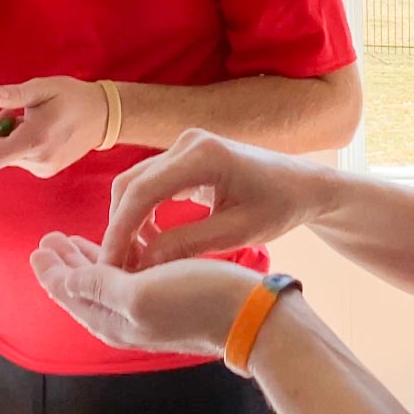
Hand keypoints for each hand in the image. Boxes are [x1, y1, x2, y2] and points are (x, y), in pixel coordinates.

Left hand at [0, 77, 109, 177]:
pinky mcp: (46, 170)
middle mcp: (37, 160)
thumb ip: (16, 94)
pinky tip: (39, 131)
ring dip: (10, 136)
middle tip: (13, 110)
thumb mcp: (45, 88)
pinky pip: (20, 158)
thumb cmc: (73, 98)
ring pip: (8, 155)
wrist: (104, 117)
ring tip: (31, 119)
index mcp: (34, 140)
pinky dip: (20, 144)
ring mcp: (43, 168)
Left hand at [31, 232, 262, 356]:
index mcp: (112, 320)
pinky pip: (131, 279)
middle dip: (66, 263)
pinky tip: (125, 246)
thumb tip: (64, 282)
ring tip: (74, 241)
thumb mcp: (140, 292)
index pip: (70, 293)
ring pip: (107, 284)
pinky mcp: (170, 299)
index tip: (39, 246)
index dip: (52, 270)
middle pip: (84, 289)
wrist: (251, 315)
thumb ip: (99, 286)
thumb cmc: (198, 300)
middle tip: (50, 239)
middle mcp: (126, 319)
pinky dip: (119, 260)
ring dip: (89, 260)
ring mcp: (148, 311)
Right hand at [100, 129, 327, 269]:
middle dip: (119, 228)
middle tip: (116, 270)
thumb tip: (141, 264)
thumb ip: (187, 244)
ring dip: (128, 221)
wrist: (303, 185)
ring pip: (137, 184)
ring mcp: (185, 146)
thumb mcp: (237, 232)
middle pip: (131, 184)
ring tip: (131, 261)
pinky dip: (143, 212)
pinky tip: (147, 243)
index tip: (110, 267)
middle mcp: (188, 142)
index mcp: (204, 155)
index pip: (143, 192)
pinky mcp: (185, 156)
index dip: (120, 231)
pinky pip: (151, 182)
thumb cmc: (279, 207)